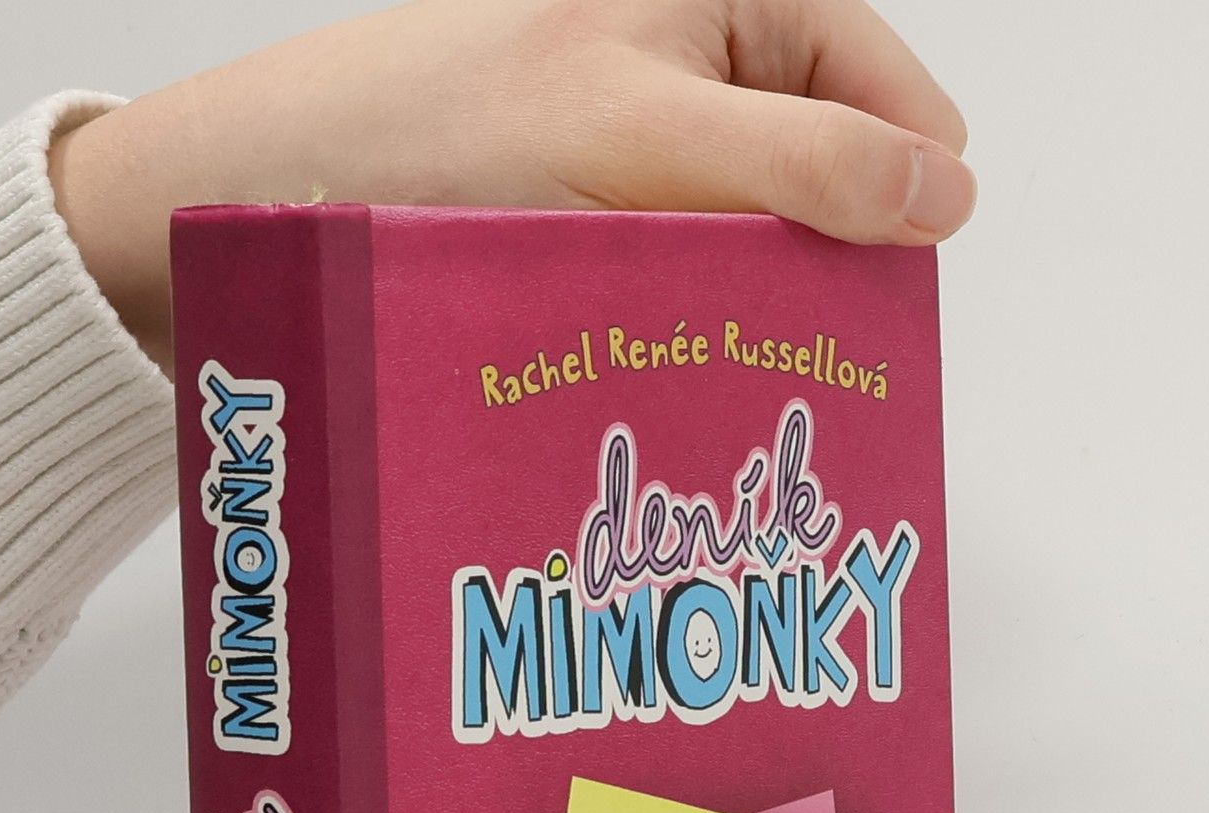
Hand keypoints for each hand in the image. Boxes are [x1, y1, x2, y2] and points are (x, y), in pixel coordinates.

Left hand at [51, 0, 973, 369]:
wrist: (263, 194)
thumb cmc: (432, 137)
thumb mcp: (645, 134)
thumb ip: (807, 159)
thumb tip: (945, 194)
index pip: (875, 78)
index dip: (901, 184)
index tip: (899, 296)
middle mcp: (673, 47)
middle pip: (815, 159)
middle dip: (821, 254)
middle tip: (813, 354)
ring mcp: (622, 130)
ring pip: (741, 226)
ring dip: (746, 302)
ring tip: (728, 370)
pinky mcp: (573, 204)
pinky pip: (670, 263)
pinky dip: (680, 316)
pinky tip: (660, 362)